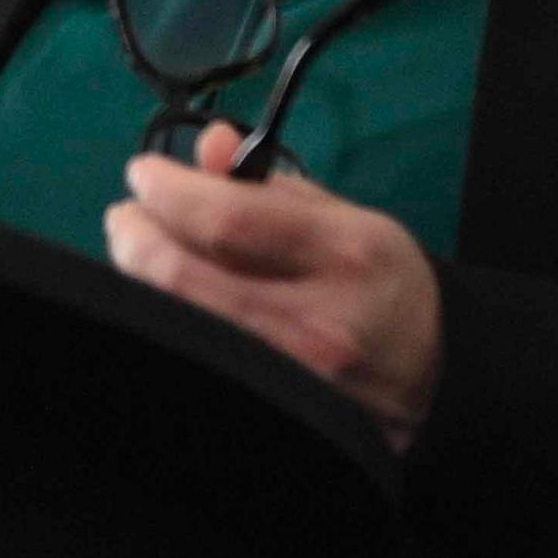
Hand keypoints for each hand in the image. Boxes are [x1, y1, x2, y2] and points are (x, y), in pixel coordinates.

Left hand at [105, 122, 440, 450]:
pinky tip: (166, 304)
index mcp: (348, 254)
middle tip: (127, 217)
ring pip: (177, 324)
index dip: (167, 193)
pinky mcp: (273, 414)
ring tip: (141, 255)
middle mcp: (320, 323)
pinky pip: (192, 358)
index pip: (226, 220)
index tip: (143, 175)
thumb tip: (206, 144)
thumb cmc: (377, 286)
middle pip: (182, 278)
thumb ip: (268, 184)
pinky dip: (166, 323)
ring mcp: (293, 381)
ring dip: (141, 280)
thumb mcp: (344, 219)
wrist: (431, 378)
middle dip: (135, 237)